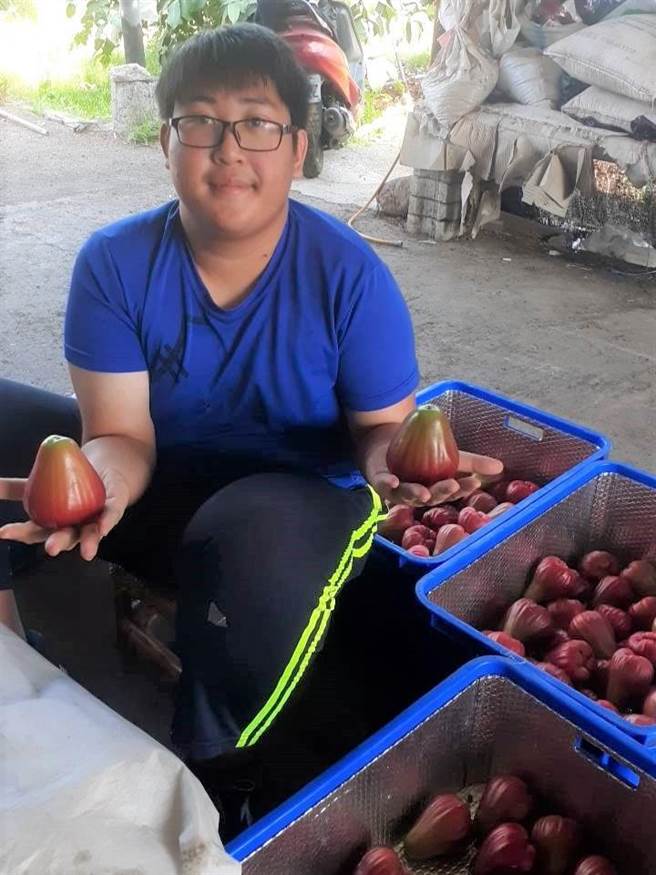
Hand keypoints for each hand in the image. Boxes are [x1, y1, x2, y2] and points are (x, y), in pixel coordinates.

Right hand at [0, 468, 129, 560]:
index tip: (2, 532)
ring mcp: (96, 521)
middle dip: (57, 544)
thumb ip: (15, 487)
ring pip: (91, 534)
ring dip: (89, 543)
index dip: (20, 533)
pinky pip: (111, 515)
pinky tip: (104, 527)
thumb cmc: (70, 482)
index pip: (34, 531)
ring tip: (86, 553)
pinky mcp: (114, 508)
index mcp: (54, 524)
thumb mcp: (42, 483)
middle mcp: (76, 528)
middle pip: (64, 538)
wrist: (106, 470)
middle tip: (50, 549)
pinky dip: (107, 521)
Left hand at [371, 451, 503, 507]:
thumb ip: (472, 462)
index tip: (475, 481)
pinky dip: (388, 484)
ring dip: (415, 495)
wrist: (387, 440)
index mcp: (435, 490)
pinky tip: (393, 482)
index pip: (453, 492)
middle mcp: (417, 495)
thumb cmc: (420, 453)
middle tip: (452, 485)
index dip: (463, 488)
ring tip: (424, 492)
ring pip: (407, 496)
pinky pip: (382, 486)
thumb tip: (500, 467)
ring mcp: (397, 490)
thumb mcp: (448, 455)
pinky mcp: (379, 481)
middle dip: (442, 492)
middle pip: (431, 497)